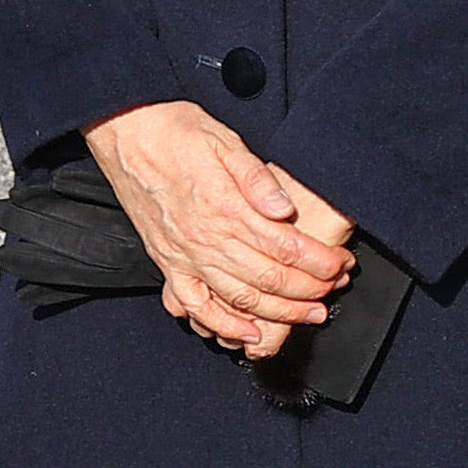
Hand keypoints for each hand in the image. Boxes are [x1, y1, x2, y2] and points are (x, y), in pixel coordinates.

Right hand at [85, 99, 354, 353]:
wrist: (126, 133)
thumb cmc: (175, 133)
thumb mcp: (225, 141)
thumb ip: (257, 177)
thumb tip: (286, 209)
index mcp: (226, 207)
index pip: (285, 246)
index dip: (319, 261)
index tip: (340, 265)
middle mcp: (206, 239)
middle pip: (269, 278)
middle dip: (310, 290)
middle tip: (335, 290)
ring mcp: (186, 256)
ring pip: (240, 299)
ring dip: (280, 314)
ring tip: (309, 315)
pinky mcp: (168, 264)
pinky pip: (196, 306)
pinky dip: (222, 326)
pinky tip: (247, 334)